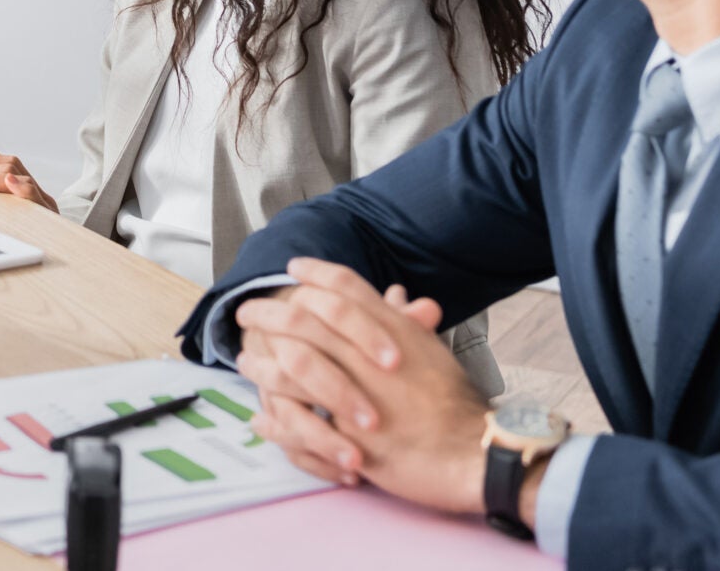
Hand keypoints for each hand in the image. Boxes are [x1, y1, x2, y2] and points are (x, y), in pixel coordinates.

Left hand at [234, 256, 490, 513]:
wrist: (475, 453)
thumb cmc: (457, 405)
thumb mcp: (433, 353)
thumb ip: (406, 324)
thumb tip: (397, 296)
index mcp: (391, 330)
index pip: (345, 286)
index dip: (315, 272)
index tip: (292, 267)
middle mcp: (368, 354)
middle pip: (305, 317)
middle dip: (269, 310)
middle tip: (247, 310)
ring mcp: (356, 393)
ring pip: (292, 366)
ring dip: (262, 361)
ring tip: (244, 359)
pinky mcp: (349, 436)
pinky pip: (297, 422)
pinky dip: (274, 419)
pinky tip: (259, 417)